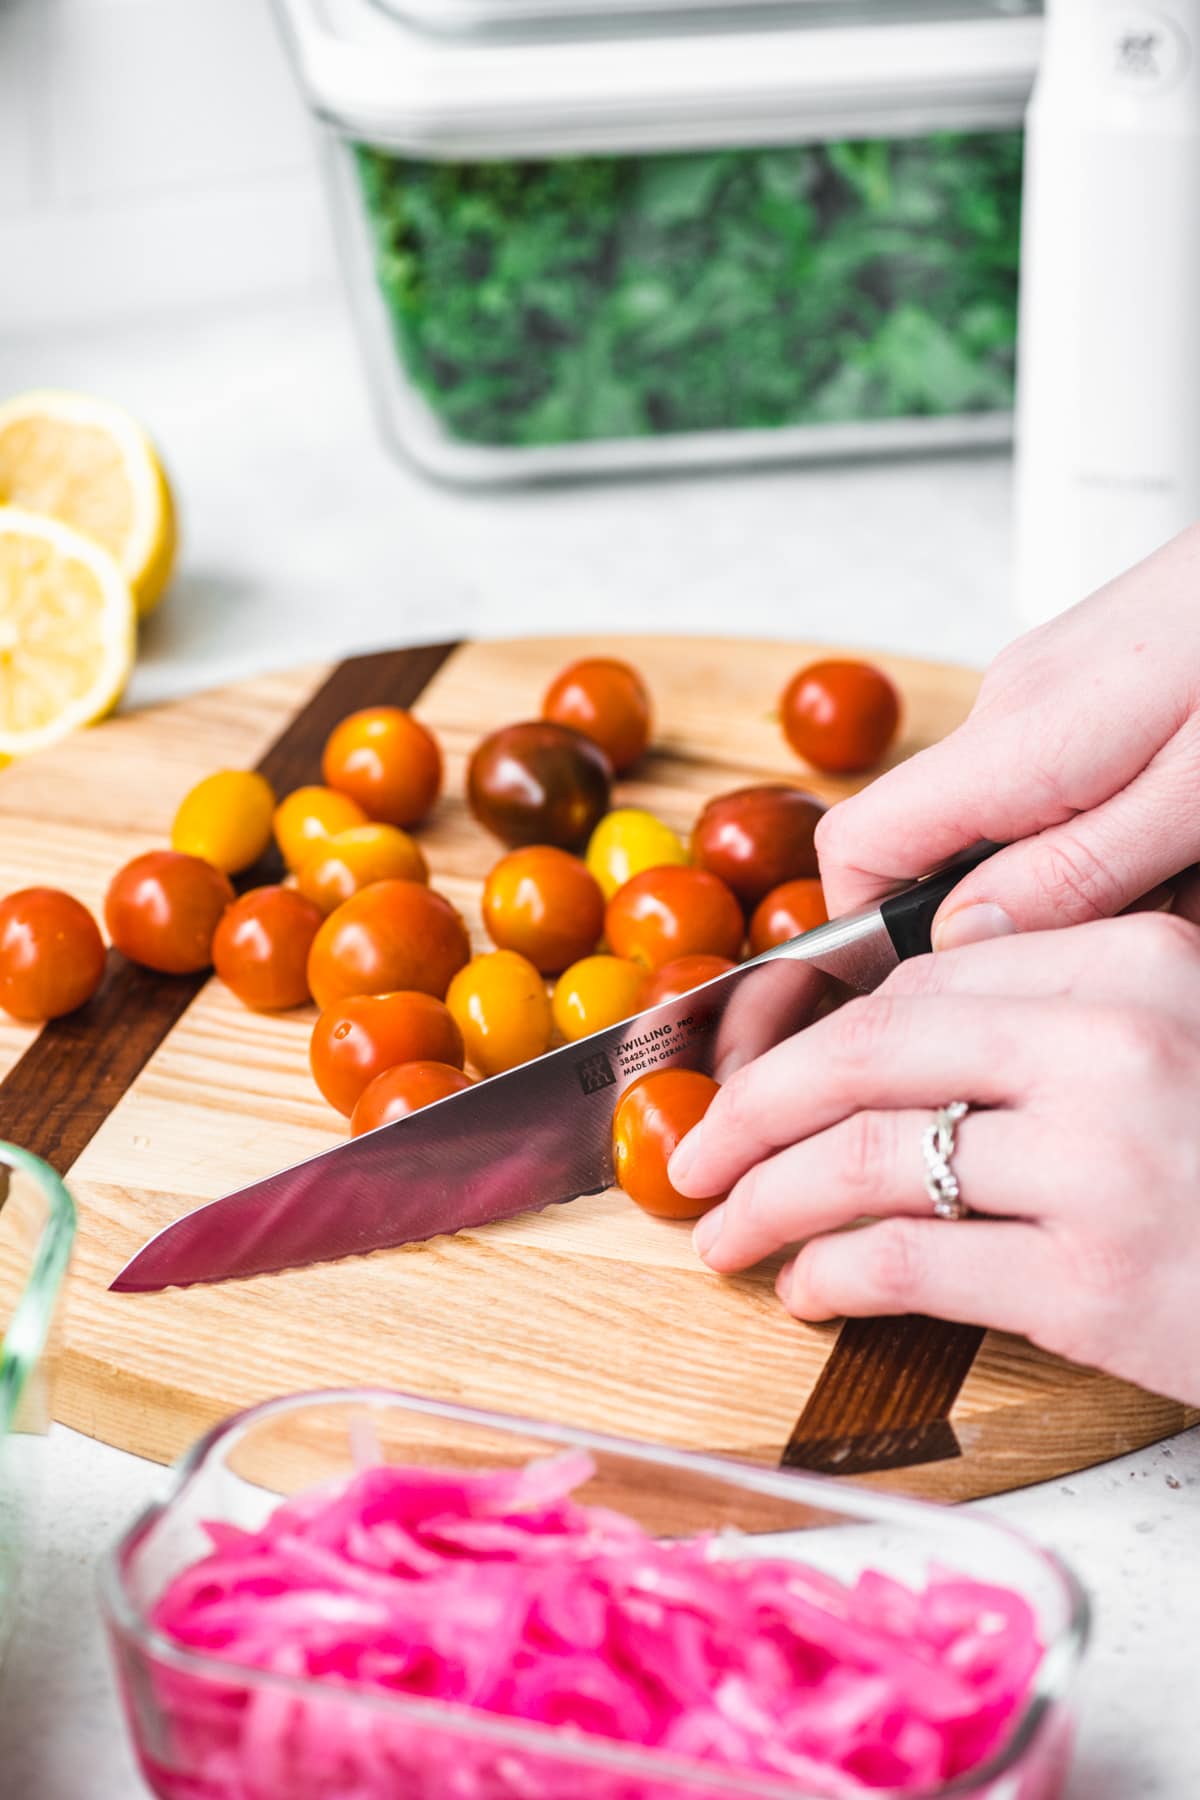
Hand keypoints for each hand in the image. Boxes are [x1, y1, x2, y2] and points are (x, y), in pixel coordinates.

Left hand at [669, 912, 1199, 1406]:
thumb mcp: (1182, 1044)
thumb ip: (1062, 1020)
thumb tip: (884, 1036)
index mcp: (1142, 964)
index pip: (926, 976)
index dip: (818, 1028)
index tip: (762, 1071)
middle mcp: (1121, 1045)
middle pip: (871, 1051)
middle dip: (756, 1105)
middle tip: (697, 1148)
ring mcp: (1107, 1163)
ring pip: (870, 1158)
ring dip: (768, 1198)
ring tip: (724, 1230)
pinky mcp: (1096, 1284)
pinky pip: (908, 1262)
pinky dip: (831, 1274)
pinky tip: (806, 1288)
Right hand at [815, 525, 1199, 944]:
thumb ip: (1075, 873)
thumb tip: (961, 936)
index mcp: (1020, 741)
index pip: (859, 846)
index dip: (871, 929)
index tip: (945, 980)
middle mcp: (1009, 707)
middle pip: (943, 848)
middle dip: (1032, 912)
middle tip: (1154, 915)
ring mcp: (1042, 690)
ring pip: (1015, 822)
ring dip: (1093, 870)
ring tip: (1199, 863)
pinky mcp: (1082, 684)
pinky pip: (1063, 784)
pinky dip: (1121, 825)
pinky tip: (1195, 825)